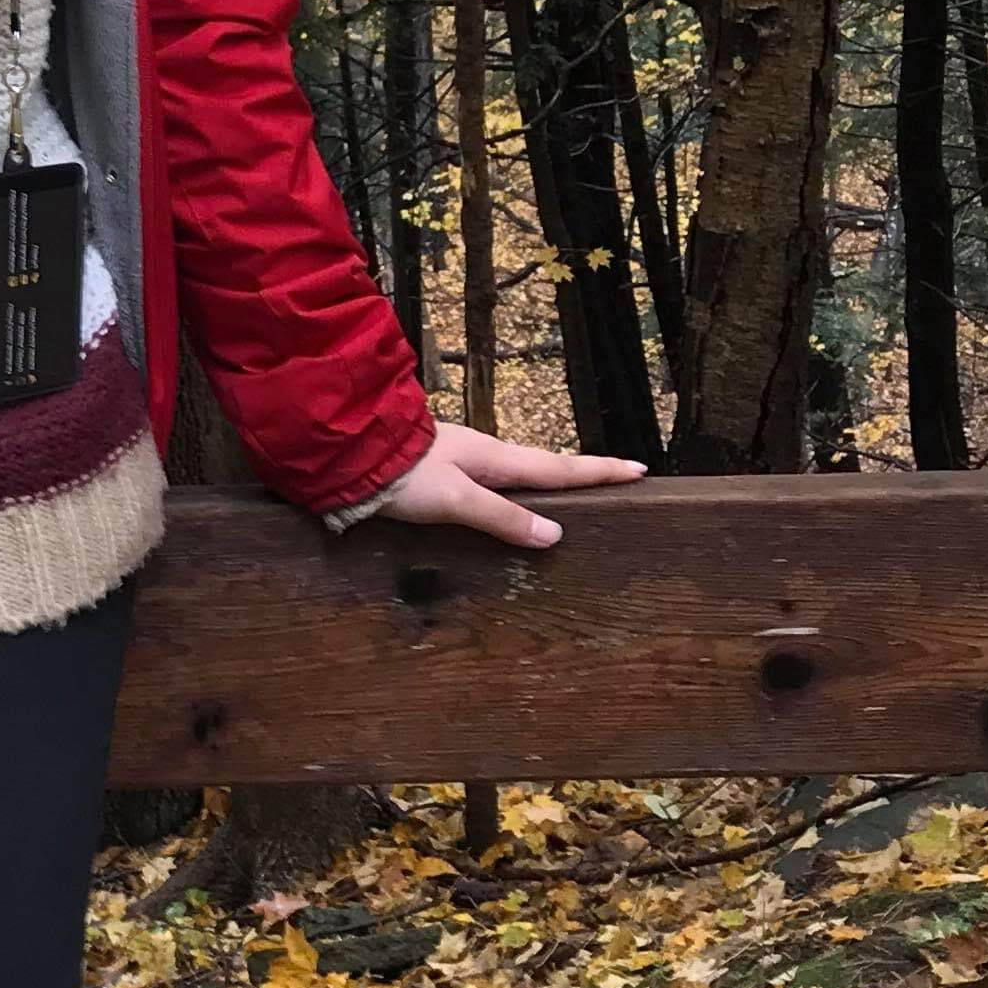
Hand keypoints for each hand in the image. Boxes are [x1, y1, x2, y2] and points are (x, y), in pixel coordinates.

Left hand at [350, 422, 644, 552]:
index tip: (638, 468)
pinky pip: (492, 480)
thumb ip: (502, 518)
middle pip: (543, 466)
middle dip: (581, 472)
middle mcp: (483, 455)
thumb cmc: (403, 474)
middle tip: (617, 475)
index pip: (558, 468)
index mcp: (495, 459)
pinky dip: (514, 488)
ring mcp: (461, 459)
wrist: (349, 452)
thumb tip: (554, 535)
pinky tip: (508, 499)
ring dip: (547, 479)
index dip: (598, 471)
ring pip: (516, 472)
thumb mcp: (457, 500)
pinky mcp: (441, 469)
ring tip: (573, 489)